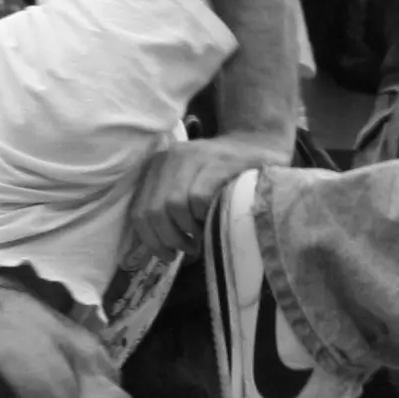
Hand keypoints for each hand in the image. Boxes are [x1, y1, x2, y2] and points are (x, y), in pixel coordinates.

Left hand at [122, 134, 291, 269]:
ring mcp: (194, 156)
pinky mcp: (217, 161)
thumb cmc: (223, 174)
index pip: (139, 211)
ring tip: (202, 236)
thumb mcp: (189, 184)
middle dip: (170, 238)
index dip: (151, 240)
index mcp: (157, 166)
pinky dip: (204, 214)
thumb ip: (170, 208)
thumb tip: (159, 249)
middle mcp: (170, 158)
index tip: (168, 255)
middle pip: (153, 211)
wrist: (259, 142)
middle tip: (189, 249)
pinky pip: (199, 197)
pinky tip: (214, 219)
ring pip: (174, 205)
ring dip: (189, 229)